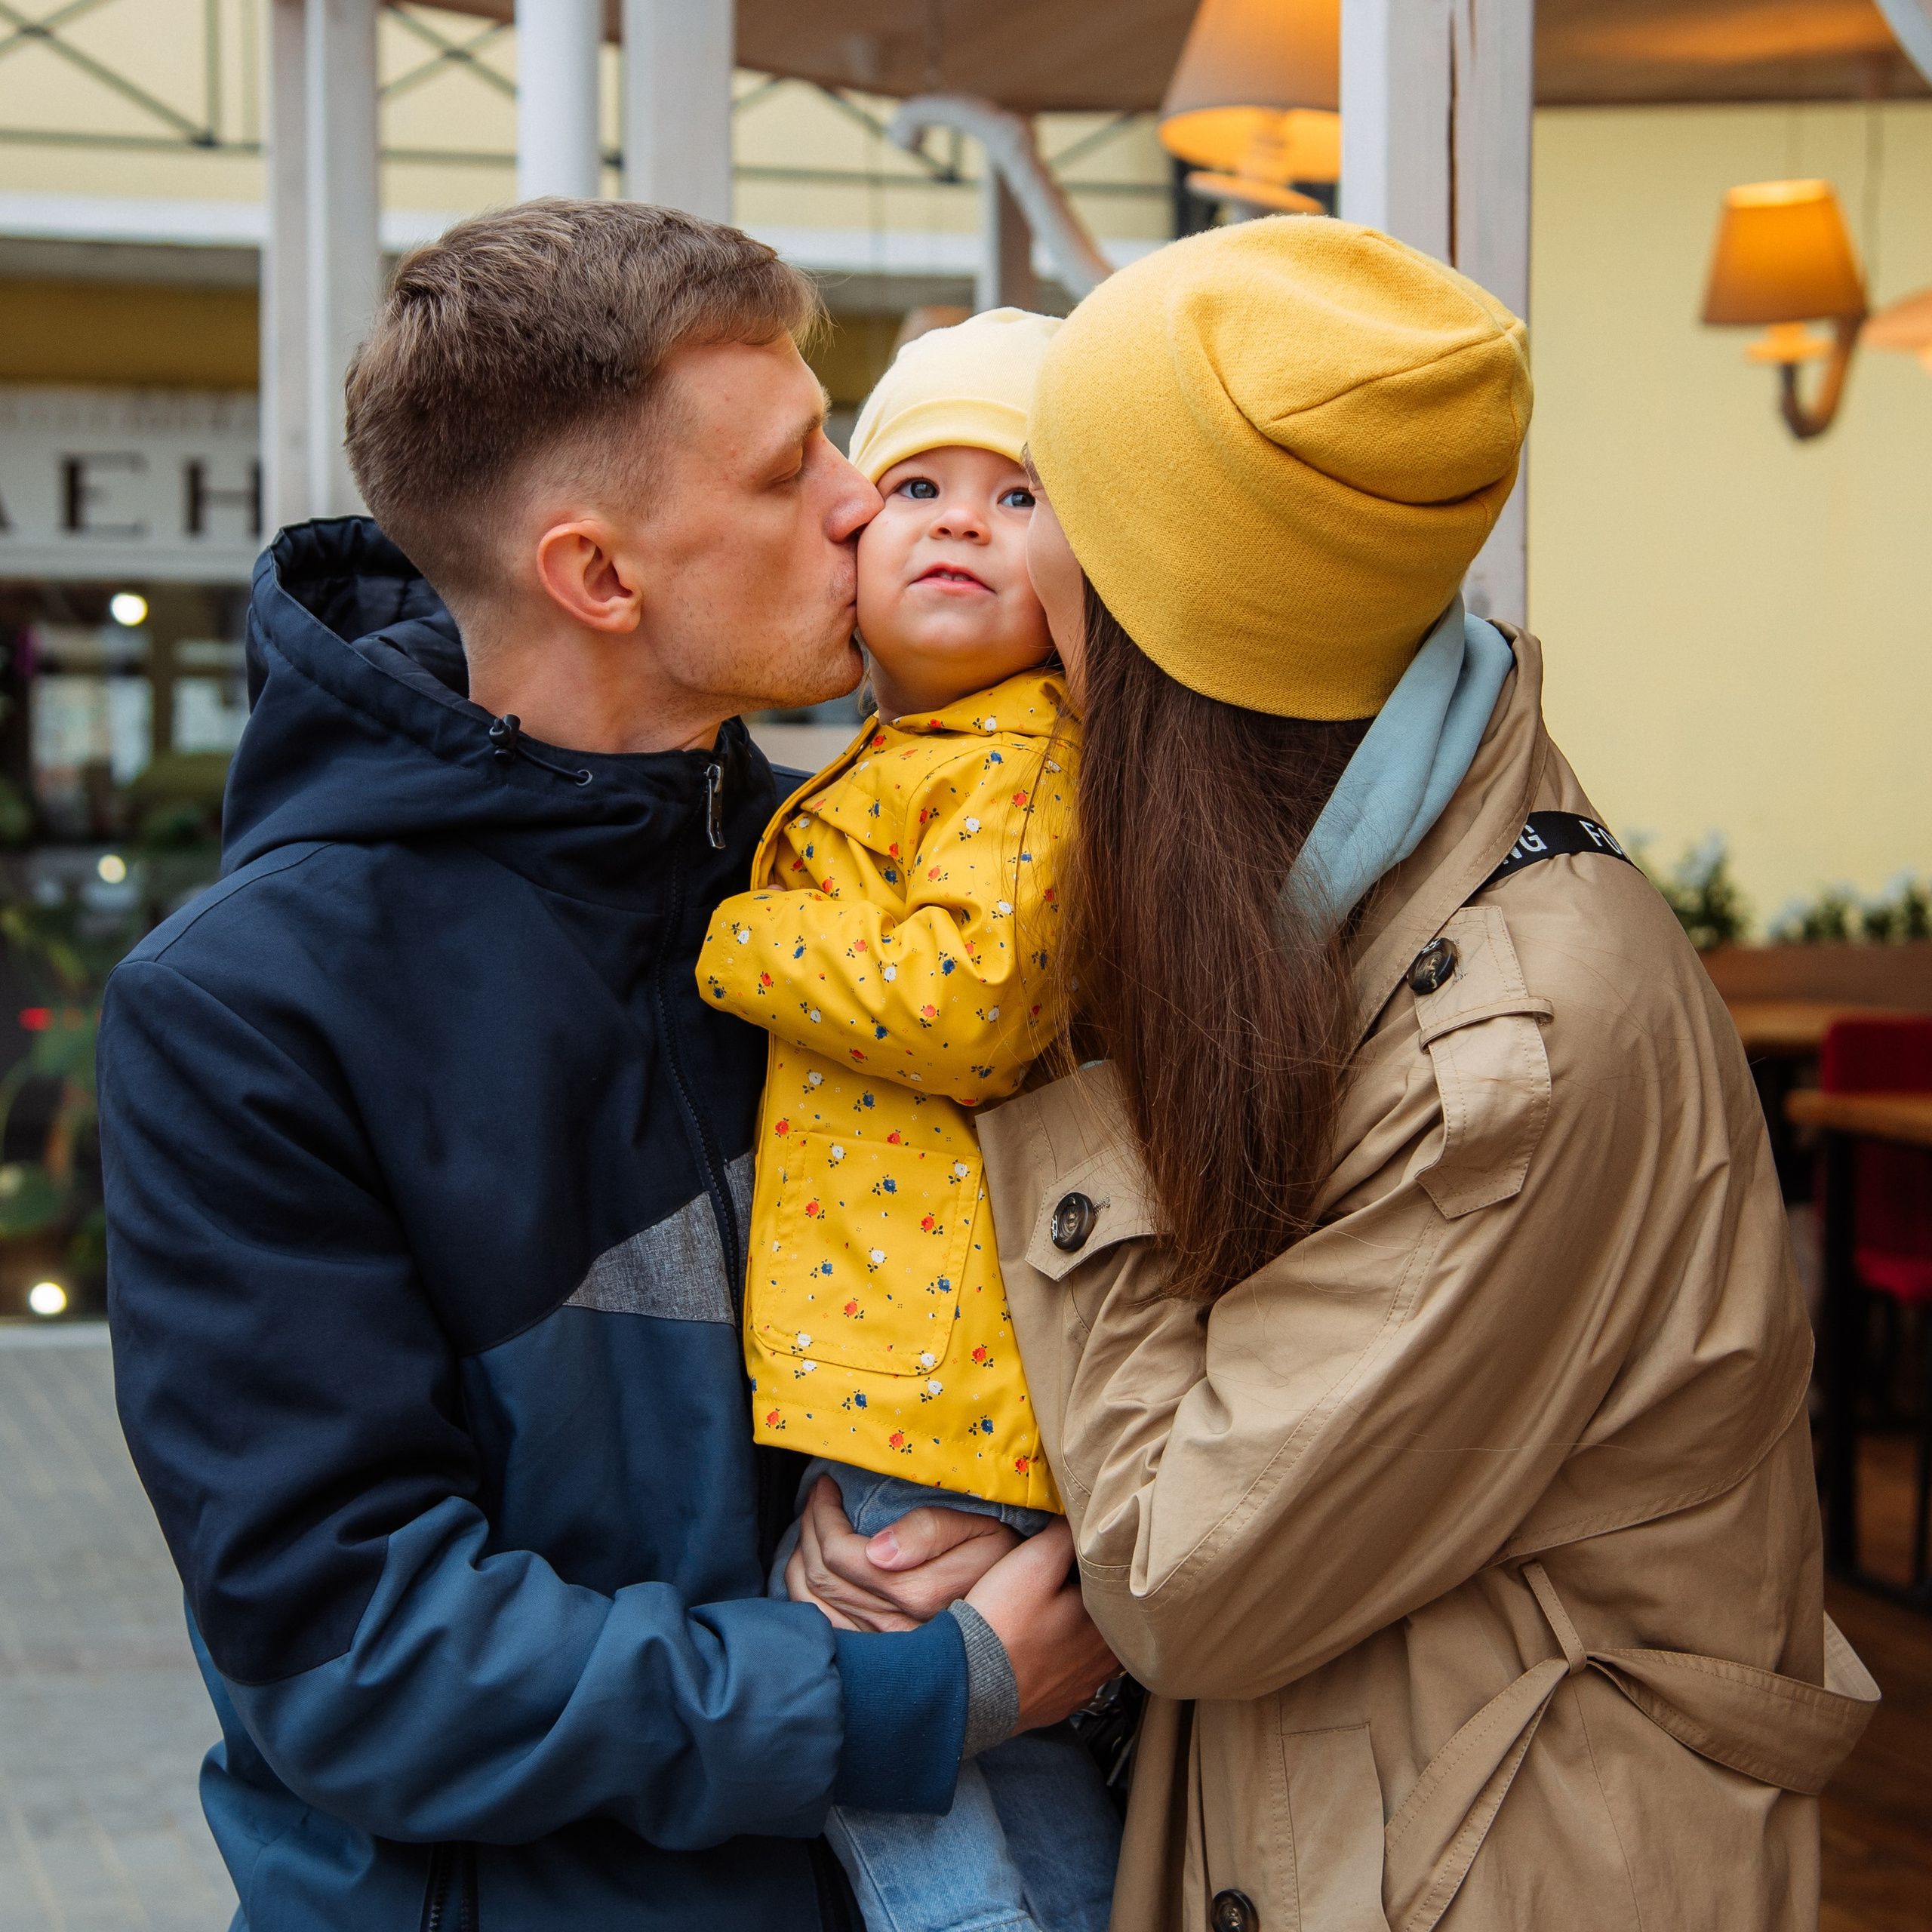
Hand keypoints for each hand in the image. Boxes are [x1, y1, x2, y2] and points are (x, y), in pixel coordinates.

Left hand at [785, 1476, 1018, 1631]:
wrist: (1024, 1621)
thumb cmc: (1004, 1562)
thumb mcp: (982, 1532)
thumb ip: (932, 1532)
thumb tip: (876, 1550)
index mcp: (917, 1594)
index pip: (842, 1554)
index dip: (824, 1515)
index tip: (827, 1485)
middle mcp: (895, 1627)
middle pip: (822, 1577)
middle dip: (810, 1529)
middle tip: (817, 1499)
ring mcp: (884, 1648)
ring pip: (815, 1606)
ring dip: (801, 1559)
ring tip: (811, 1527)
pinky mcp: (880, 1659)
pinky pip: (824, 1630)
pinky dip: (804, 1597)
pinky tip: (810, 1569)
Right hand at [966, 1518, 1119, 1732]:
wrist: (970, 1686)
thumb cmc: (1004, 1622)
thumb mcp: (1035, 1561)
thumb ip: (1066, 1537)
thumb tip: (1084, 1521)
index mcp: (1106, 1622)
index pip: (1117, 1587)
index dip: (1102, 1569)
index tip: (1085, 1559)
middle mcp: (1104, 1660)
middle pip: (1112, 1622)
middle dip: (1097, 1602)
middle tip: (1075, 1583)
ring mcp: (1084, 1686)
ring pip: (1098, 1653)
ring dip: (1086, 1635)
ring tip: (1062, 1616)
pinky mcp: (1062, 1704)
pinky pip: (1076, 1678)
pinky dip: (1067, 1663)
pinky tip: (1050, 1652)